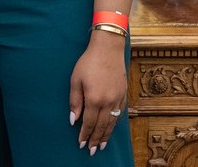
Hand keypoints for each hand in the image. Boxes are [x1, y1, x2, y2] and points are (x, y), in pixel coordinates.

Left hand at [68, 33, 127, 154]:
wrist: (108, 48)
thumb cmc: (88, 62)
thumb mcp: (76, 80)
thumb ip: (75, 101)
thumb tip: (74, 119)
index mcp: (94, 99)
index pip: (89, 123)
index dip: (85, 134)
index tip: (81, 144)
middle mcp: (108, 102)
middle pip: (102, 126)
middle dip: (95, 139)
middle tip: (91, 150)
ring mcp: (117, 99)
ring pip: (112, 122)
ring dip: (106, 135)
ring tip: (101, 145)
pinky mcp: (123, 94)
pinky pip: (120, 114)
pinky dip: (115, 123)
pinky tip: (112, 127)